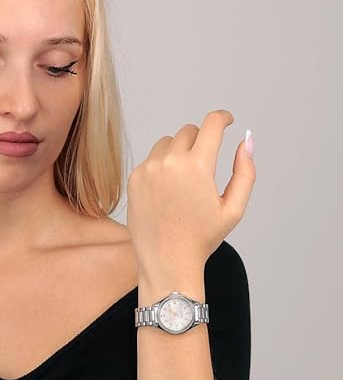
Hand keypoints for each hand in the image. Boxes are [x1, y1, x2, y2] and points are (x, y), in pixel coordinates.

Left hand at [126, 110, 255, 280]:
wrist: (166, 261)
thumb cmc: (201, 238)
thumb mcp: (233, 207)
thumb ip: (245, 171)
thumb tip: (246, 140)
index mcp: (197, 167)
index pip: (211, 124)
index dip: (222, 118)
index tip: (226, 120)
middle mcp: (169, 163)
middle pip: (188, 132)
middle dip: (200, 140)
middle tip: (204, 164)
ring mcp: (148, 170)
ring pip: (167, 143)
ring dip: (178, 151)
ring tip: (185, 181)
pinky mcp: (134, 179)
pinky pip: (150, 160)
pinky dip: (160, 166)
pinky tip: (167, 191)